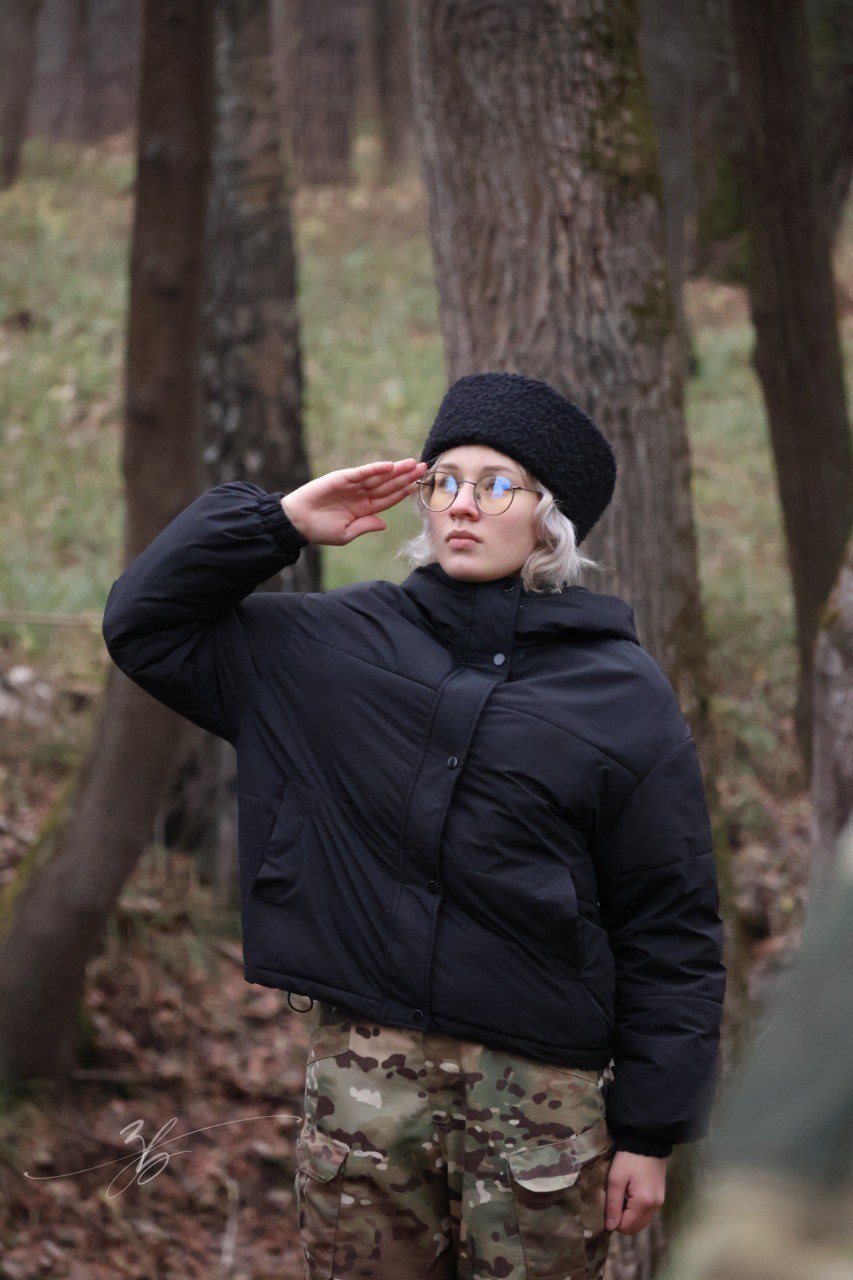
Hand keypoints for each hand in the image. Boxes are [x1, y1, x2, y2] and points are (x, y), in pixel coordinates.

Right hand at [280, 458, 428, 546]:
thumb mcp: (346, 534)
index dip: (404, 492)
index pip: (389, 499)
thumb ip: (365, 526)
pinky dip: (376, 468)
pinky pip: (362, 472)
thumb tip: (384, 524)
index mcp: (363, 509)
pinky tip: (390, 466)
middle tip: (425, 468)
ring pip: (379, 476)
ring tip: (413, 464)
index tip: (420, 486)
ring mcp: (352, 485)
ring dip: (396, 470)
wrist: (297, 523)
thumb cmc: (319, 531)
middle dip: (406, 477)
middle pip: (388, 485)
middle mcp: (361, 495)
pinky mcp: (342, 478)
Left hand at [604, 1150, 667, 1234]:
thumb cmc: (628, 1159)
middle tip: (614, 1203)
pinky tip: (630, 1196)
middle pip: (635, 1228)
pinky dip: (637, 1211)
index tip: (607, 1208)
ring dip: (630, 1217)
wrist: (647, 1141)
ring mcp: (659, 1203)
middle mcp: (654, 1207)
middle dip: (622, 1221)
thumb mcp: (615, 1179)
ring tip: (622, 1198)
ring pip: (642, 1222)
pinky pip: (647, 1214)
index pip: (627, 1227)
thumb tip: (610, 1228)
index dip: (614, 1222)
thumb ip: (613, 1205)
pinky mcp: (660, 1198)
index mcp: (643, 1203)